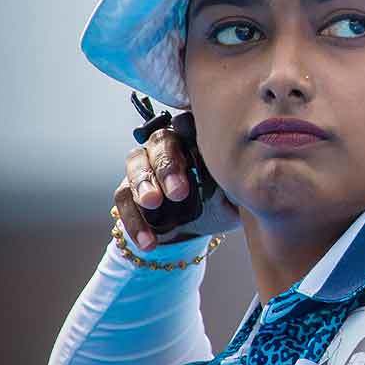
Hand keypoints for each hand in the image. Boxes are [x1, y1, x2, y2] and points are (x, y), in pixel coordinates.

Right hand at [114, 128, 239, 251]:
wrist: (200, 229)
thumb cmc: (223, 202)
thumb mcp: (234, 195)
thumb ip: (233, 182)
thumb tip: (241, 175)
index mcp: (196, 139)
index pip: (188, 124)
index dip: (190, 132)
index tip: (203, 154)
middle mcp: (167, 146)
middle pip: (160, 143)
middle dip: (168, 166)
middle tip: (178, 191)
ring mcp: (145, 166)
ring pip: (136, 164)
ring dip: (143, 184)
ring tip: (153, 203)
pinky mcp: (129, 190)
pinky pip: (123, 199)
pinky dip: (134, 221)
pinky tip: (149, 241)